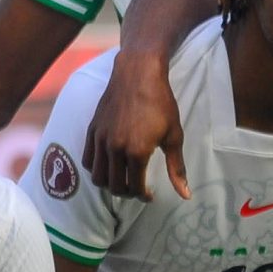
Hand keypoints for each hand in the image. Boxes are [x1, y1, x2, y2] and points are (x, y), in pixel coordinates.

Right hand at [81, 49, 188, 201]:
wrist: (137, 74)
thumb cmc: (160, 103)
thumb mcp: (174, 136)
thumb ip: (176, 168)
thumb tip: (185, 195)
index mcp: (137, 152)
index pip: (136, 187)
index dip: (143, 196)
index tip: (149, 196)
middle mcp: (115, 149)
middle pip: (114, 187)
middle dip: (127, 193)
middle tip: (136, 189)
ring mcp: (101, 140)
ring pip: (98, 177)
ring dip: (110, 184)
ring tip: (121, 180)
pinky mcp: (92, 131)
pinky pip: (88, 160)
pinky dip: (96, 169)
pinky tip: (108, 165)